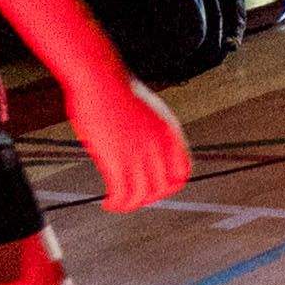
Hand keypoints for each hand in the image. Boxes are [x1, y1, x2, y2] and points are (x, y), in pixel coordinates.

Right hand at [63, 71, 190, 209]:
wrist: (100, 79)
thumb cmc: (117, 88)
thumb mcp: (147, 109)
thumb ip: (152, 130)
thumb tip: (145, 142)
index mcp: (170, 133)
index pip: (183, 171)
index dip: (170, 185)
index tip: (154, 188)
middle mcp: (160, 146)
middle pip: (164, 188)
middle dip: (148, 197)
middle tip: (133, 198)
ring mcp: (140, 154)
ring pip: (143, 195)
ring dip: (129, 205)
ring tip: (116, 204)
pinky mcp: (118, 160)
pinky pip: (122, 194)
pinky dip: (116, 203)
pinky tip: (107, 202)